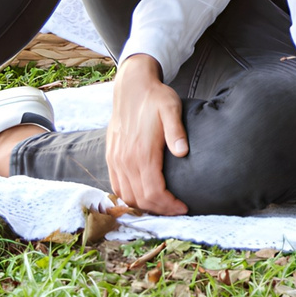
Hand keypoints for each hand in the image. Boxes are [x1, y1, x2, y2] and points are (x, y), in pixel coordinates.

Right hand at [106, 54, 189, 215]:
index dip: (169, 206)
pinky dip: (130, 197)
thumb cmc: (155, 98)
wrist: (131, 86)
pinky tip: (143, 196)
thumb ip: (176, 131)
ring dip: (144, 206)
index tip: (184, 207)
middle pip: (141, 199)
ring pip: (127, 196)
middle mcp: (125, 160)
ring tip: (163, 205)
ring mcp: (115, 160)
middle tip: (177, 210)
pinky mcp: (111, 157)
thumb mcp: (171, 109)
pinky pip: (117, 186)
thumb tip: (183, 151)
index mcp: (141, 153)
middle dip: (160, 210)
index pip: (154, 193)